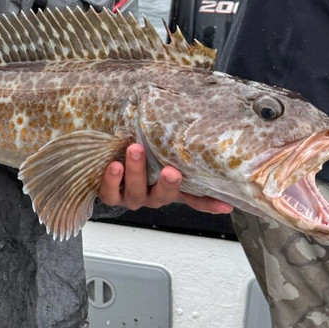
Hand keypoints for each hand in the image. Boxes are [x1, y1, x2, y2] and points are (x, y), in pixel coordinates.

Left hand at [97, 143, 232, 213]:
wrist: (104, 157)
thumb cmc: (138, 150)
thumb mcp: (159, 148)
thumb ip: (176, 143)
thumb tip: (202, 123)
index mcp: (168, 187)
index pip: (194, 199)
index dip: (209, 204)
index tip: (224, 204)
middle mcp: (151, 195)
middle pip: (163, 196)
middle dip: (167, 184)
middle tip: (171, 171)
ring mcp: (130, 195)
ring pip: (136, 192)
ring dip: (136, 172)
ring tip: (135, 150)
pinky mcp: (109, 194)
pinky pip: (110, 193)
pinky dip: (112, 180)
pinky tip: (114, 166)